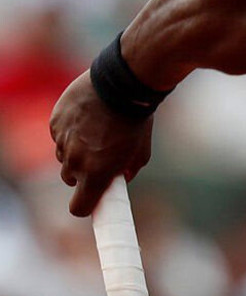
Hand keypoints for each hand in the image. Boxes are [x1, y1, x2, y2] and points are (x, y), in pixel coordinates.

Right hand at [50, 71, 152, 215]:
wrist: (121, 87)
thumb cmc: (136, 123)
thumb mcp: (140, 154)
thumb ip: (127, 172)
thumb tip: (120, 178)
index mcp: (95, 174)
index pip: (78, 208)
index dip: (85, 206)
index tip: (93, 200)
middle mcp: (74, 161)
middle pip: (70, 181)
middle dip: (83, 176)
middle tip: (100, 162)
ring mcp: (61, 141)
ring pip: (63, 158)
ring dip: (76, 154)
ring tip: (96, 136)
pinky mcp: (55, 123)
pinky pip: (59, 137)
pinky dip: (70, 134)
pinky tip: (87, 120)